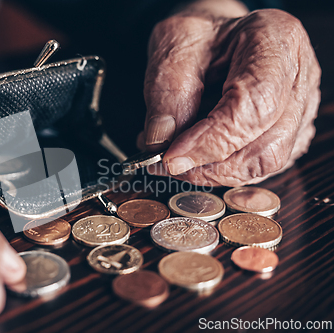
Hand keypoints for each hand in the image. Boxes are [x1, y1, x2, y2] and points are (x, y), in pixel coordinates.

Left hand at [139, 1, 320, 186]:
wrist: (215, 38)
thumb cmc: (198, 36)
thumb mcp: (172, 48)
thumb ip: (166, 93)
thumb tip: (160, 143)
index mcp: (276, 40)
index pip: (255, 105)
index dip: (212, 141)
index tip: (171, 157)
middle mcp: (298, 77)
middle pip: (267, 145)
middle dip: (210, 165)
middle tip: (168, 163)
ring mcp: (301, 108)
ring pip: (265, 163)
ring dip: (213, 172)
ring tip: (176, 156)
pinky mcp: (291, 133)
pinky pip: (259, 166)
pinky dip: (221, 169)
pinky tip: (195, 155)